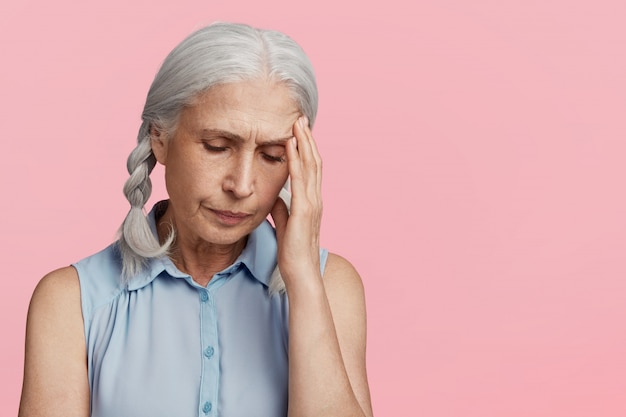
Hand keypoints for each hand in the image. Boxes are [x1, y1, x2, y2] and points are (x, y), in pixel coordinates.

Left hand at [270, 116, 322, 287]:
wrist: (300, 273)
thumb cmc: (293, 253)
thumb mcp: (285, 224)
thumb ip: (282, 209)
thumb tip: (274, 196)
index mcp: (311, 202)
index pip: (310, 169)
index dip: (306, 149)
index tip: (299, 131)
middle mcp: (315, 199)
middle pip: (313, 161)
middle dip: (307, 138)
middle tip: (300, 118)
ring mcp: (312, 204)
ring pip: (310, 166)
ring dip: (303, 143)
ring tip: (297, 123)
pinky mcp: (304, 211)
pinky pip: (299, 180)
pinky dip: (295, 160)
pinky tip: (290, 145)